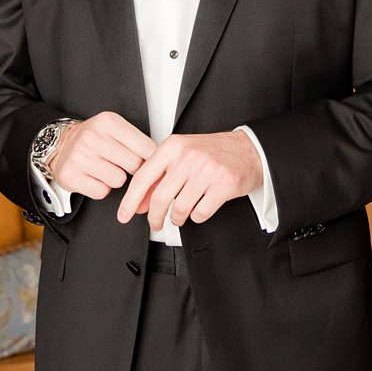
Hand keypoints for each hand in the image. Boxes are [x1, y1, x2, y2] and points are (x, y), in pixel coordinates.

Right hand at [49, 111, 156, 199]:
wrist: (60, 145)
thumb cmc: (92, 139)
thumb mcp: (115, 130)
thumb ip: (138, 142)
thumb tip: (162, 163)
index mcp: (108, 122)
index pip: (145, 147)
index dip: (150, 159)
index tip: (150, 164)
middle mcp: (92, 137)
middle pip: (134, 165)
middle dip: (131, 169)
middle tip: (120, 163)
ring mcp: (80, 157)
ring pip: (118, 181)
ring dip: (114, 179)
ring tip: (104, 168)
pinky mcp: (72, 175)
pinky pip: (102, 192)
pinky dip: (100, 188)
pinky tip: (93, 176)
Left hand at [117, 131, 263, 230]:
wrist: (248, 149)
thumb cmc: (212, 152)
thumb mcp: (181, 155)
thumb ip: (159, 176)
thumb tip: (140, 203)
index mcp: (173, 146)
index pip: (143, 177)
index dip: (130, 200)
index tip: (124, 215)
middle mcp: (188, 157)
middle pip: (160, 197)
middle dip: (154, 217)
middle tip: (154, 224)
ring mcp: (207, 170)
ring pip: (180, 208)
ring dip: (177, 218)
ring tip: (180, 215)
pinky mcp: (223, 185)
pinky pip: (200, 212)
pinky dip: (197, 216)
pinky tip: (200, 209)